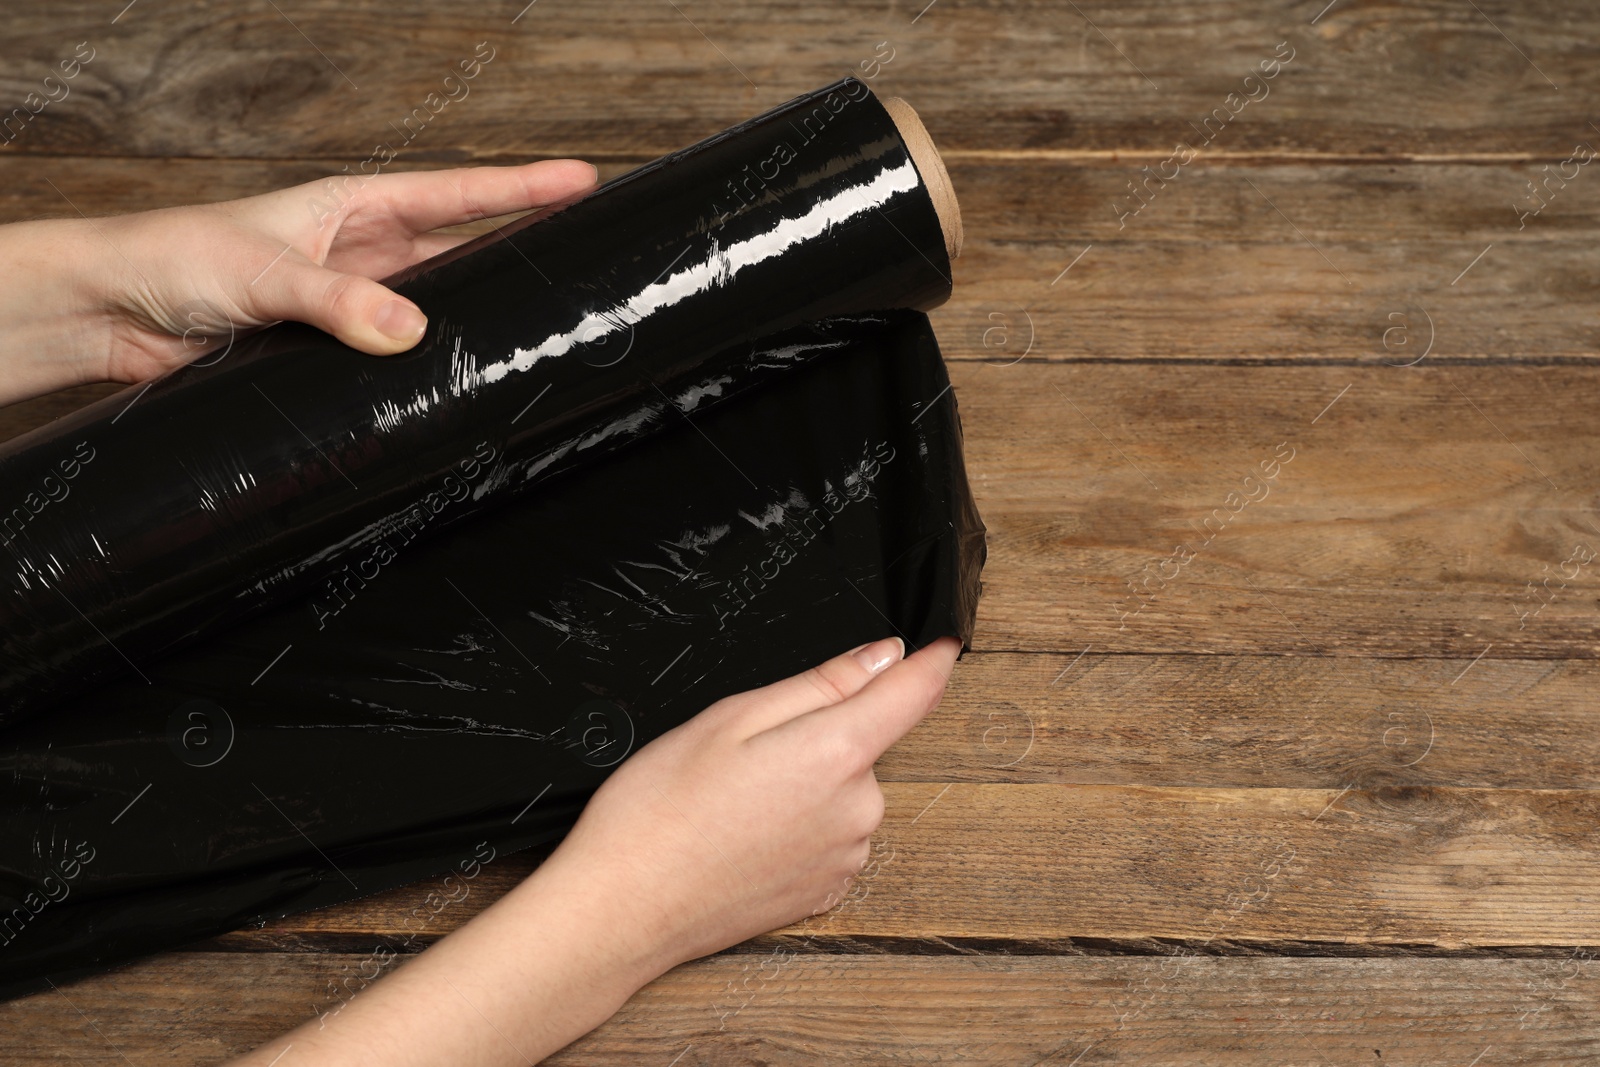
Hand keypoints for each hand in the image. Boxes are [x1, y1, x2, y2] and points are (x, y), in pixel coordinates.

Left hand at [0, 159, 597, 404]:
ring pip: (436, 309)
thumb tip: (409, 330)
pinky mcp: (332, 352)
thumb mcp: (264, 272)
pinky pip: (397, 360)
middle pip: (463, 250)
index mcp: (352, 208)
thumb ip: (338, 301)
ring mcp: (352, 304)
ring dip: (474, 317)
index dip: (522, 188)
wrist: (113, 313)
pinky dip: (428, 368)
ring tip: (537, 324)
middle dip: (521, 250)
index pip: (457, 195)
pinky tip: (457, 382)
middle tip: (584, 256)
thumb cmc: (173, 258)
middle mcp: (361, 252)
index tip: (583, 181)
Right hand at [535, 633, 961, 971]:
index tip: (944, 643)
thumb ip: (821, 684)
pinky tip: (742, 834)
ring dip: (804, 783)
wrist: (622, 909)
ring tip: (730, 800)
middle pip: (863, 743)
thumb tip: (884, 658)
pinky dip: (797, 825)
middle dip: (816, 732)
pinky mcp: (826, 891)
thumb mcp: (731, 717)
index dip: (929, 661)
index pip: (913, 694)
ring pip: (843, 790)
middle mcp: (857, 810)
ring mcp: (845, 856)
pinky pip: (829, 835)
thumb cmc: (659, 812)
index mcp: (836, 754)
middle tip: (741, 750)